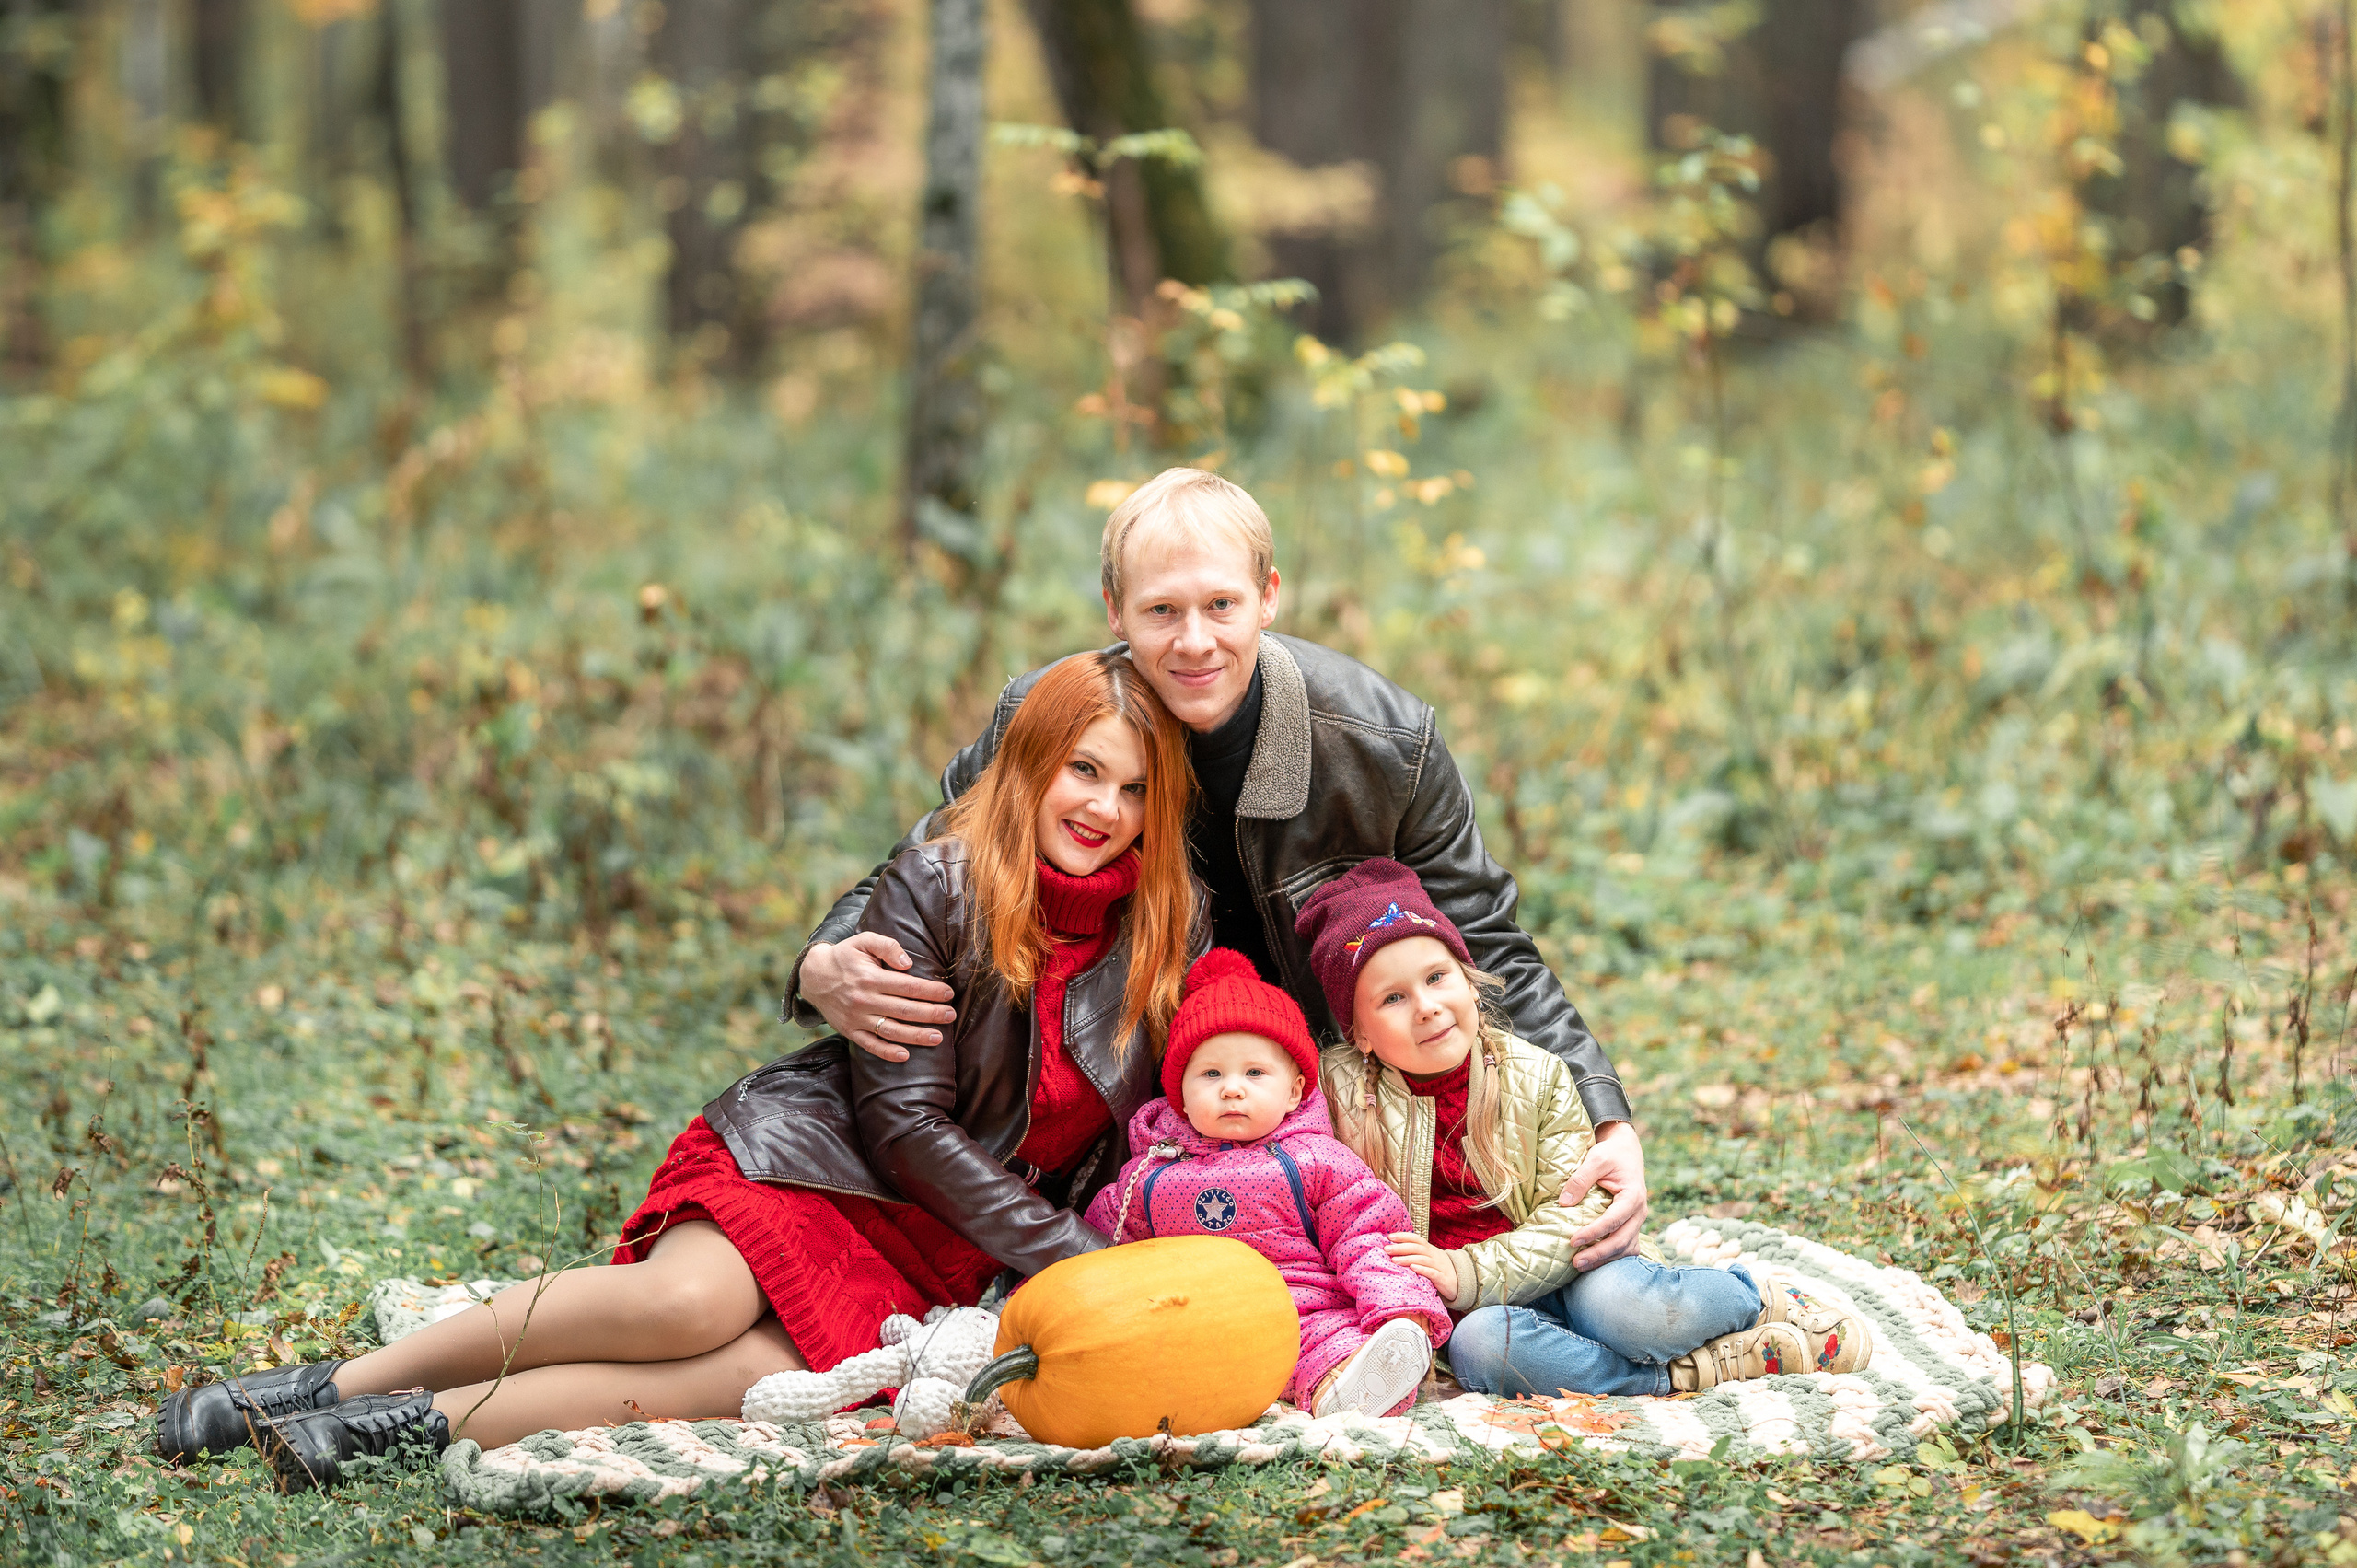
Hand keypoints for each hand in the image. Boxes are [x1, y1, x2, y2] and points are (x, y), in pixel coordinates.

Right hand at [799, 932, 957, 1062]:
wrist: (813, 976)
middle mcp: (864, 999)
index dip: (930, 991)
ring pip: (891, 1031)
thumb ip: (887, 946)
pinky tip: (905, 1055)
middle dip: (930, 1014)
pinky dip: (887, 1053)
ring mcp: (856, 1018)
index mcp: (870, 977)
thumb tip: (908, 963)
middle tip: (951, 1015)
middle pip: (903, 1010)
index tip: (948, 993)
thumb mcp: (863, 941)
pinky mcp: (849, 1031)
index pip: (907, 986)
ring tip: (938, 1038)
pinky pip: (870, 1045)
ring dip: (916, 1036)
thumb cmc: (845, 957)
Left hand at [1385, 1231, 1455, 1294]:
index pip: (1416, 1239)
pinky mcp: (1443, 1278)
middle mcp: (1434, 1255)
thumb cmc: (1440, 1270)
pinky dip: (1422, 1269)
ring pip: (1423, 1259)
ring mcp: (1439, 1266)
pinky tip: (1413, 1268)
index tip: (1389, 1237)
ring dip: (1408, 1259)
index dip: (1404, 1236)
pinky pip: (1432, 1272)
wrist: (1462, 1282)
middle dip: (1401, 1248)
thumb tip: (1395, 1251)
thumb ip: (1416, 1254)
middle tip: (1387, 1249)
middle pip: (1417, 1248)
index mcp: (1430, 1249)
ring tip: (1394, 1260)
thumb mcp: (1429, 1259)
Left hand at [1559, 1120, 1648, 1270]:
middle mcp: (1640, 1211)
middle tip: (1576, 1262)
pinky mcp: (1632, 1225)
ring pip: (1626, 1248)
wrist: (1626, 1151)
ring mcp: (1637, 1220)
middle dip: (1599, 1254)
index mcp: (1633, 1196)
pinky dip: (1614, 1257)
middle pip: (1622, 1240)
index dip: (1593, 1233)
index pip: (1613, 1220)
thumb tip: (1564, 1202)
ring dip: (1605, 1259)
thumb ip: (1580, 1179)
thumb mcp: (1596, 1159)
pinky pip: (1627, 1246)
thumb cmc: (1611, 1154)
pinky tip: (1596, 1262)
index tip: (1573, 1241)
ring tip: (1581, 1266)